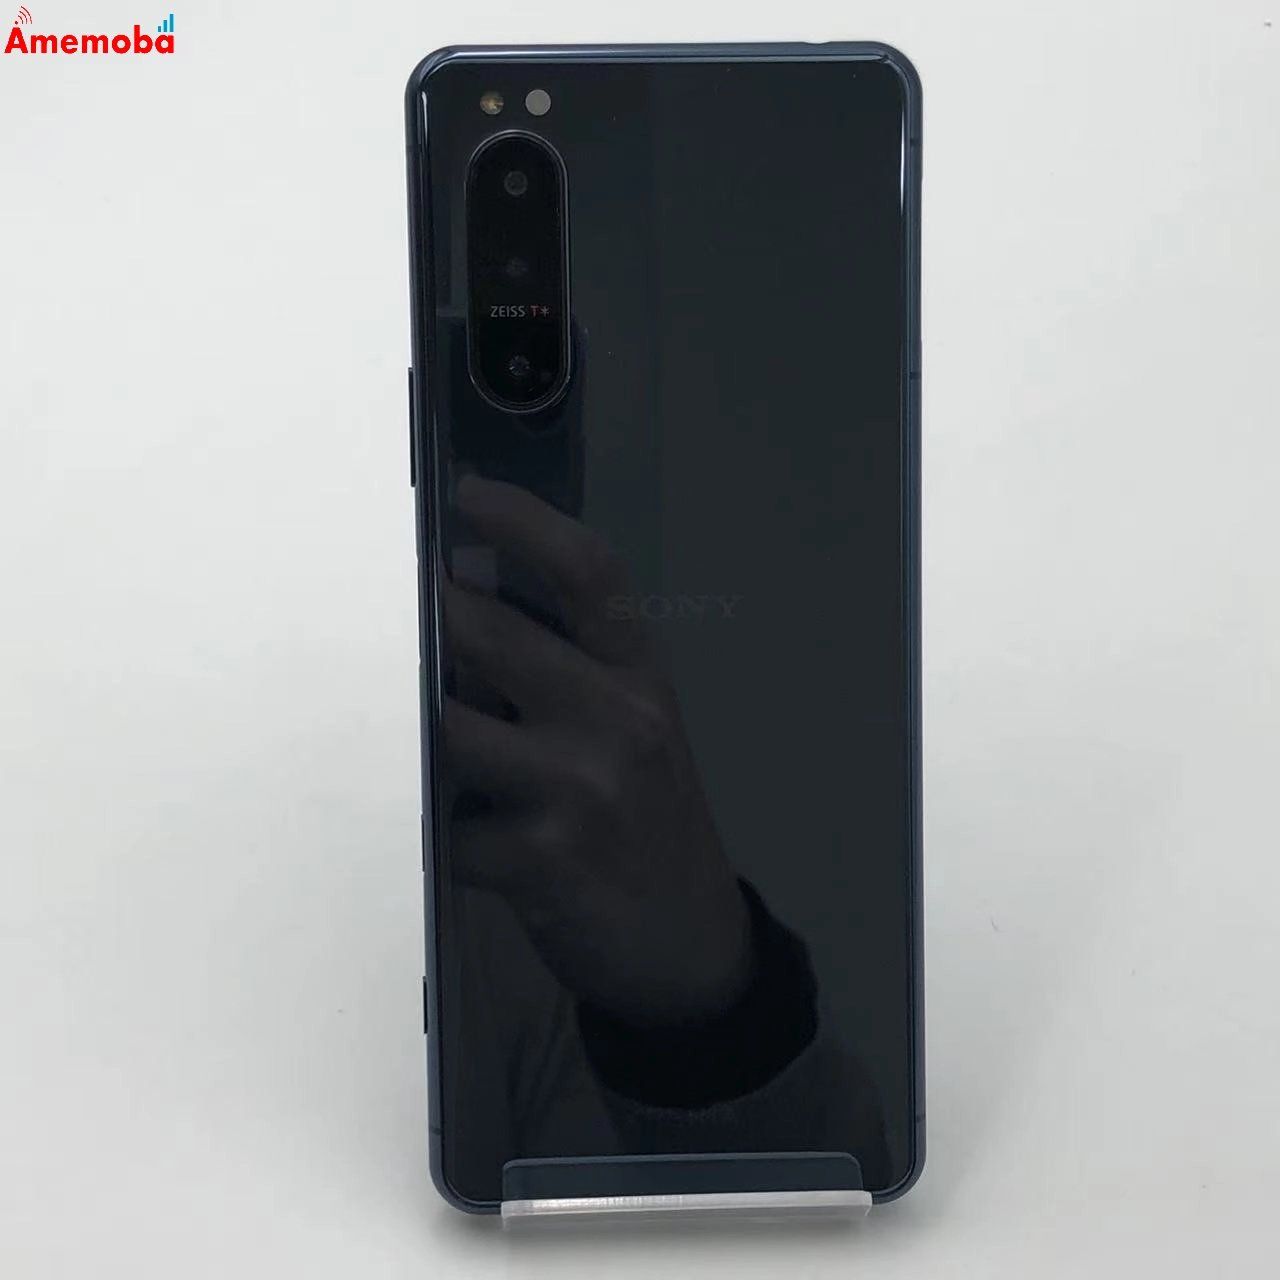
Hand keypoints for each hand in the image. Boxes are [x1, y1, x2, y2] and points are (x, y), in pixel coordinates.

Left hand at [441, 475, 753, 1028]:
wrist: (691, 944)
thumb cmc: (652, 820)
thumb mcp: (639, 732)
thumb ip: (573, 672)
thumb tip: (469, 609)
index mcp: (644, 678)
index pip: (592, 575)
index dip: (526, 523)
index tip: (471, 496)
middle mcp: (621, 719)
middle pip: (492, 635)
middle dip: (437, 629)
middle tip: (416, 630)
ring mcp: (581, 788)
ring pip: (450, 731)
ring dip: (436, 748)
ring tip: (465, 769)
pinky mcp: (541, 858)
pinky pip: (450, 827)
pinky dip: (452, 838)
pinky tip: (486, 850)